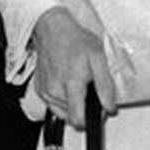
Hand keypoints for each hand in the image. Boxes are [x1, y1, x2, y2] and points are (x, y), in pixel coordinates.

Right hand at [32, 5, 116, 128]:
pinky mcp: (40, 90)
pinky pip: (54, 105)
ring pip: (63, 113)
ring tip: (78, 85)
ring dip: (72, 104)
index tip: (97, 112)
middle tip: (89, 90)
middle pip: (72, 117)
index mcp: (71, 84)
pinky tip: (67, 84)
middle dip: (83, 109)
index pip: (77, 119)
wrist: (52, 30)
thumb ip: (105, 86)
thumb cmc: (75, 41)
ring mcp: (45, 92)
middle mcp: (55, 91)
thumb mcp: (98, 58)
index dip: (90, 120)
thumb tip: (109, 107)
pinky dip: (62, 99)